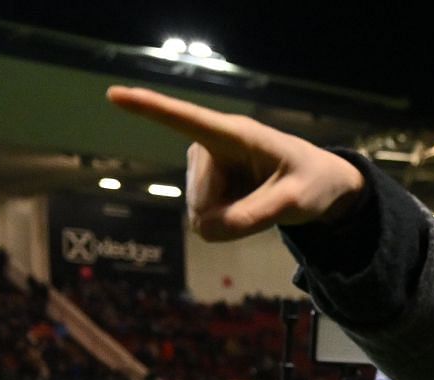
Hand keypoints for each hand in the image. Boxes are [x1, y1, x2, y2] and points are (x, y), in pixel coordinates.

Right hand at [105, 86, 364, 240]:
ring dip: (230, 218)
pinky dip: (227, 220)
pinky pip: (204, 217)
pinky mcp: (201, 181)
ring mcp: (202, 164)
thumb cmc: (311, 182)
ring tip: (260, 198)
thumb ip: (256, 217)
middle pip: (201, 202)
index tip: (114, 95)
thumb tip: (206, 231)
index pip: (186, 120)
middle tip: (268, 204)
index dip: (149, 108)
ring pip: (200, 213)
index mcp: (235, 134)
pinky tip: (247, 202)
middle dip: (229, 217)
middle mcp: (210, 144)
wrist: (319, 184)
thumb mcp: (296, 203)